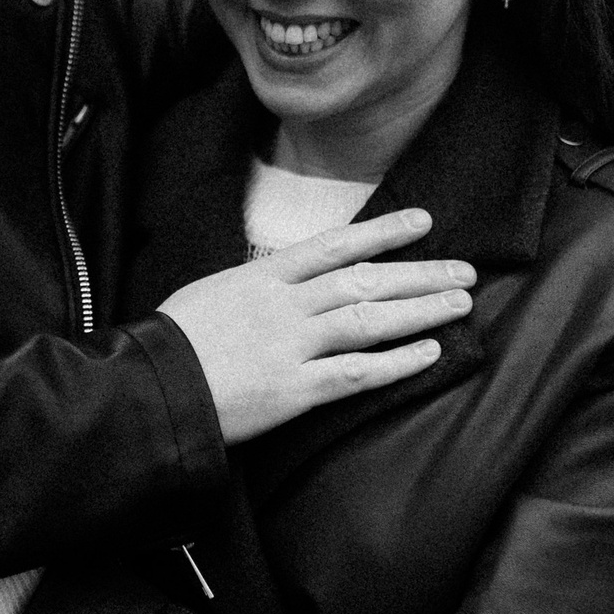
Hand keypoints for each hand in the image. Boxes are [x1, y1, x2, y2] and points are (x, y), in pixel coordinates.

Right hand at [158, 211, 474, 444]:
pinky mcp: (293, 390)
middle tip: (465, 271)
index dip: (383, 231)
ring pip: (369, 319)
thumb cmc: (173, 343)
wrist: (148, 387)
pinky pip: (356, 373)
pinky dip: (397, 362)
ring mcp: (291, 346)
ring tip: (460, 303)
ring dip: (420, 310)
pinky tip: (431, 352)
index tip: (424, 222)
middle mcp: (284, 305)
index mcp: (263, 277)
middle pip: (365, 280)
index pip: (335, 245)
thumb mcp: (213, 293)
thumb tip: (291, 278)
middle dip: (420, 273)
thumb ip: (257, 285)